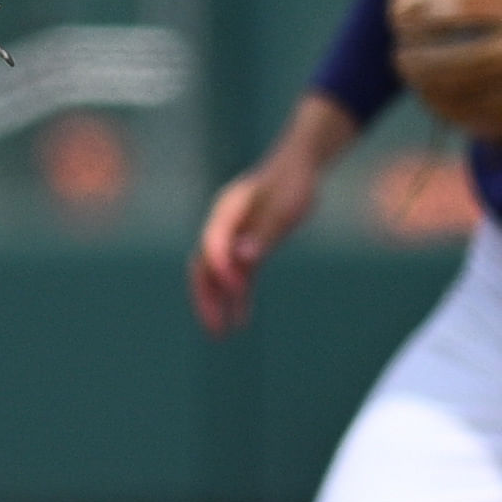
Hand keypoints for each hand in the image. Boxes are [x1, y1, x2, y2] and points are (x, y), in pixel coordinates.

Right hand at [189, 94, 360, 335]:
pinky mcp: (246, 247)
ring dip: (218, 303)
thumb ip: (265, 232)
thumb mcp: (285, 207)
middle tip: (214, 328)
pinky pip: (236, 276)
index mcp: (228, 210)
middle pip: (204, 265)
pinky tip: (242, 320)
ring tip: (221, 333)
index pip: (214, 243)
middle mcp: (223, 226)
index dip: (221, 268)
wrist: (298, 167)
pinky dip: (237, 297)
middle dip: (206, 297)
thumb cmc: (292, 183)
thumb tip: (244, 260)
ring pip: (216, 275)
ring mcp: (232, 237)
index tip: (236, 290)